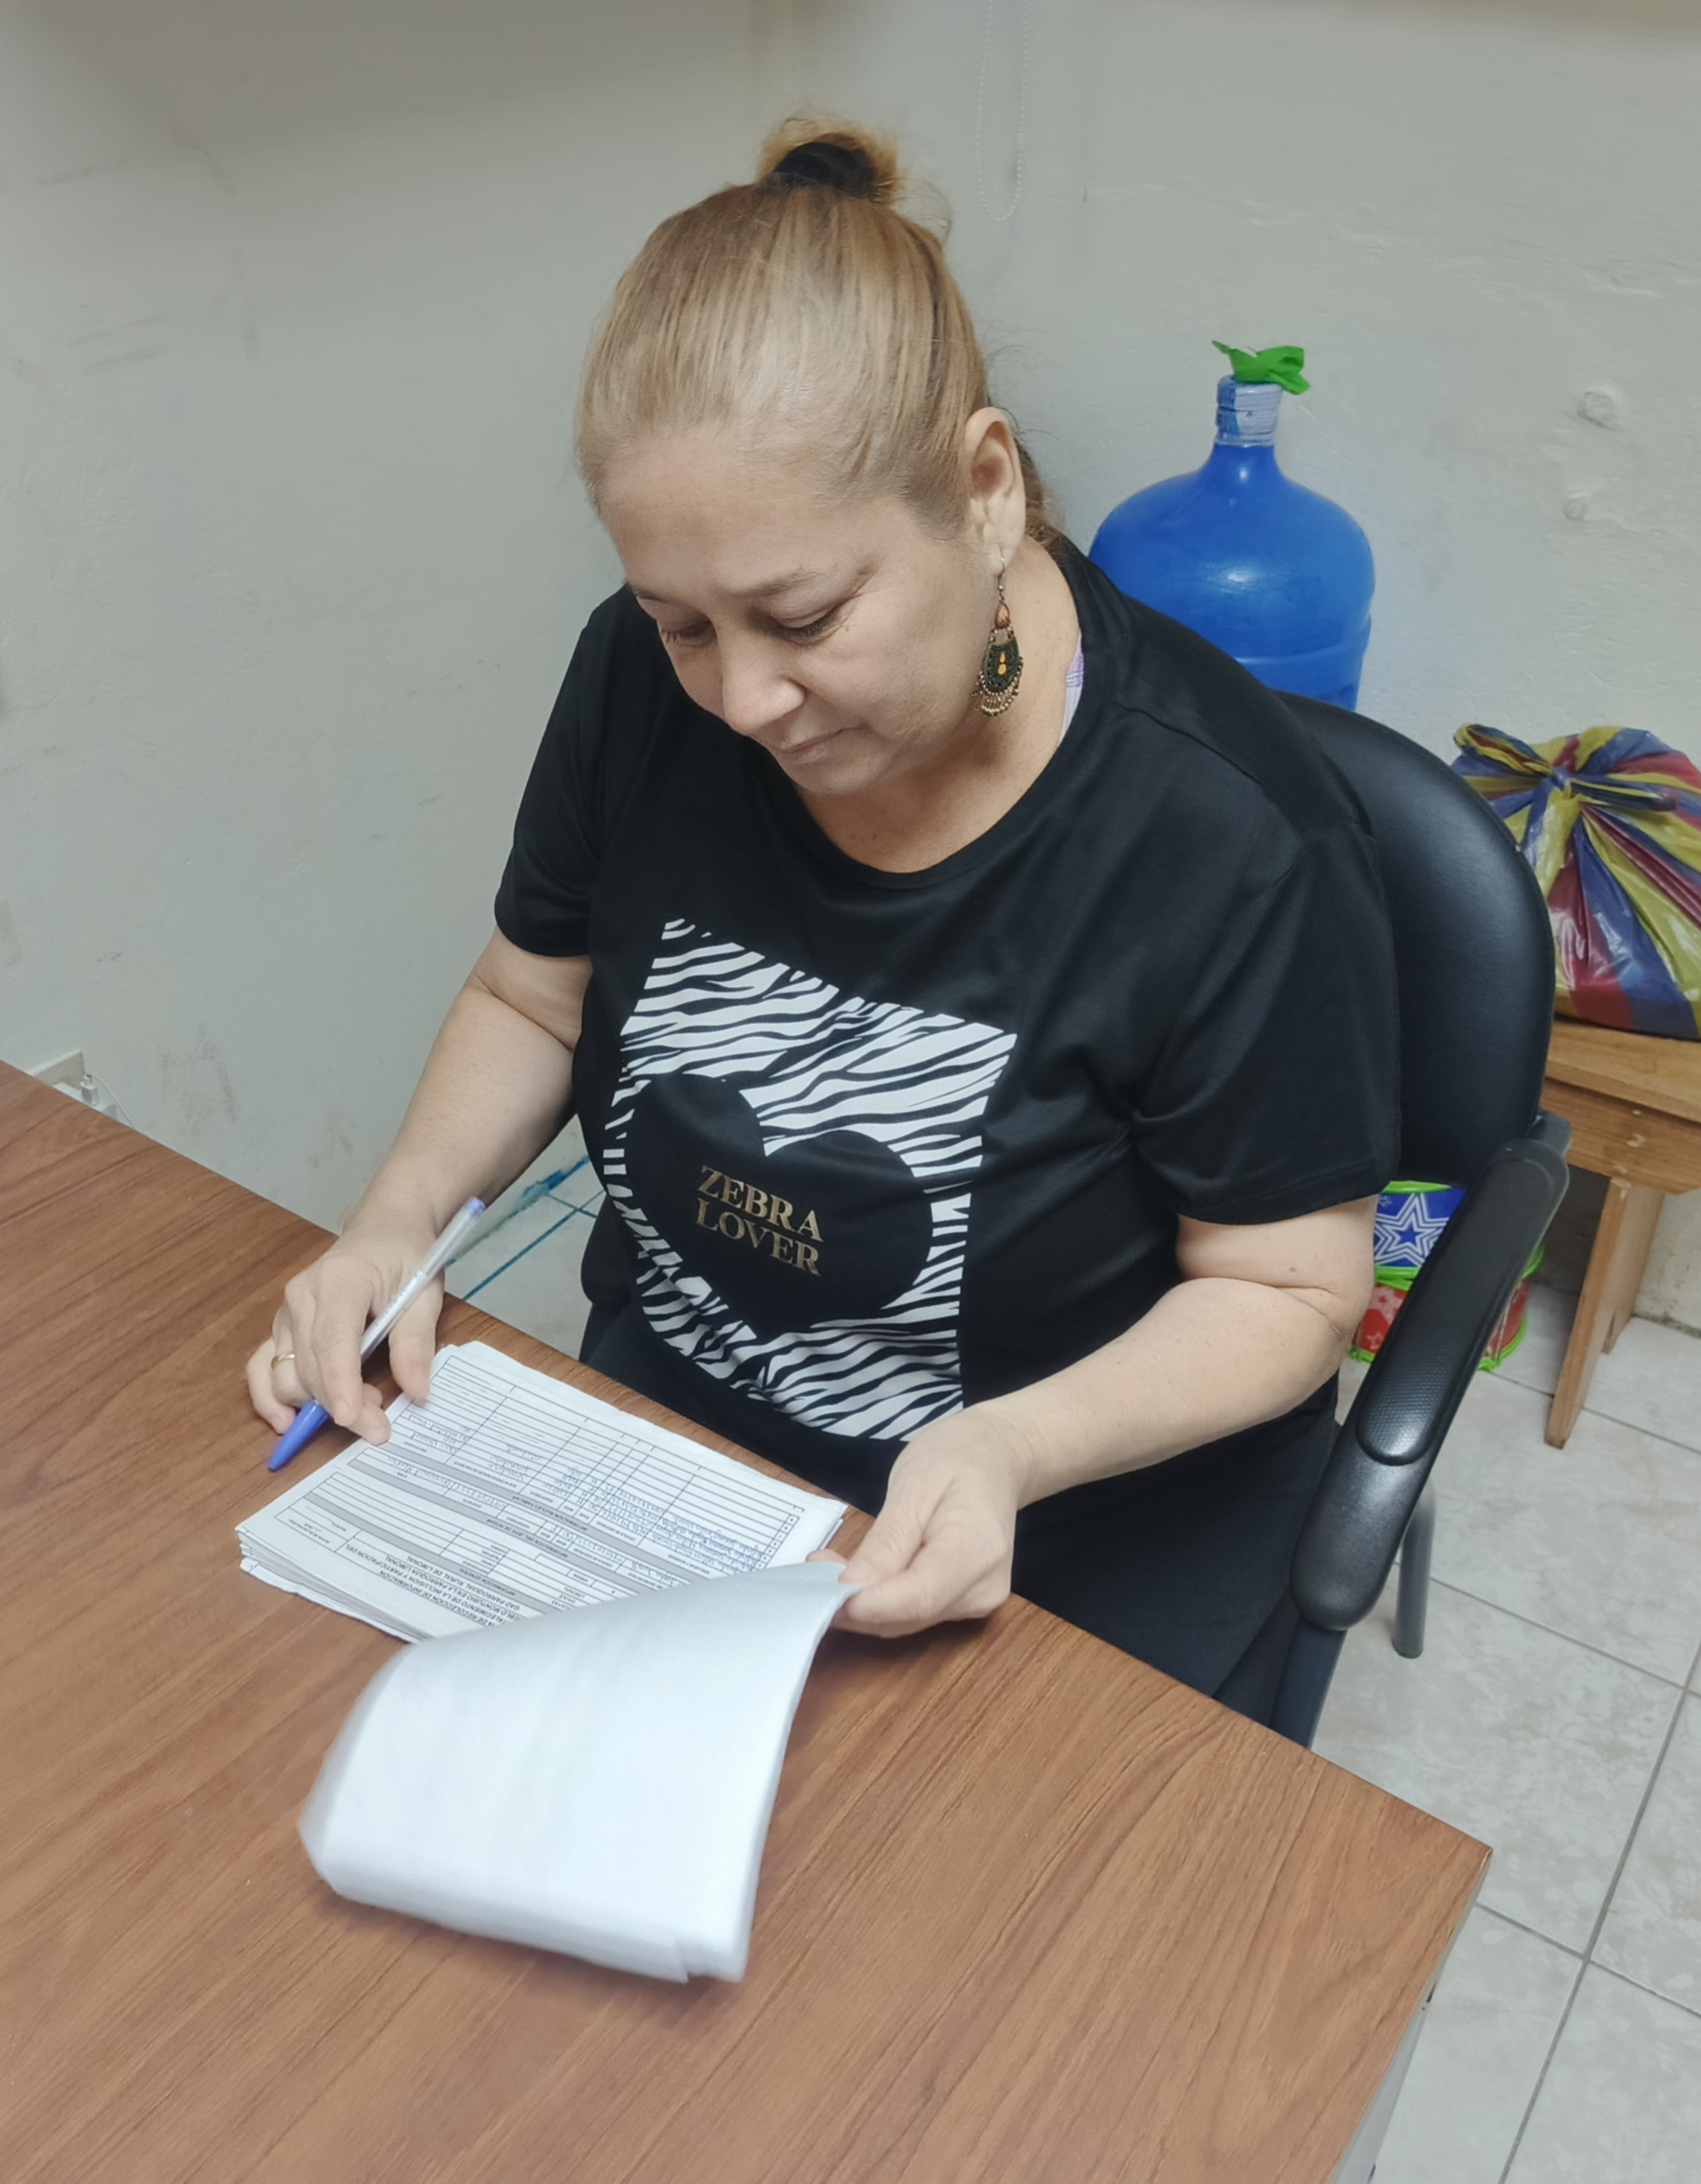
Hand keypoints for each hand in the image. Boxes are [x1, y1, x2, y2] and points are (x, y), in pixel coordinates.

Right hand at [245, 1214, 444, 1444]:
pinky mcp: (280, 1326)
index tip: (352, 1419)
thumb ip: (416, 1344)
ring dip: (315, 1403)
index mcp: (340, 1280)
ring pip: (285, 1374)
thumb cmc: (405, 1257)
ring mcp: (285, 1311)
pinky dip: (269, 1397)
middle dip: (340, 1406)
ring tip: (360, 1408)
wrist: (383, 1228)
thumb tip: (416, 1392)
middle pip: (309, 1366)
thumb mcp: (425, 1294)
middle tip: (380, 1428)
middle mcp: (302, 1296)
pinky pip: (262, 1367)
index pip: (332, 1340)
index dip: (339, 1384)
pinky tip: (286, 1421)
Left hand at [812, 1408, 1033, 1638]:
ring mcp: (978, 1601)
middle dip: (855, 1603)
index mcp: (978, 1551)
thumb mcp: (913, 1485)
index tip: (816, 1591)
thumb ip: (887, 1541)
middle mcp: (984, 1588)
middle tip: (812, 1570)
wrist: (996, 1457)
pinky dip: (881, 1600)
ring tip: (829, 1565)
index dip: (865, 1605)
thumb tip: (852, 1587)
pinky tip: (859, 1573)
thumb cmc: (956, 1458)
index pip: (917, 1597)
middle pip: (909, 1615)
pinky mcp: (965, 1603)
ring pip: (907, 1620)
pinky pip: (915, 1611)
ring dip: (863, 1602)